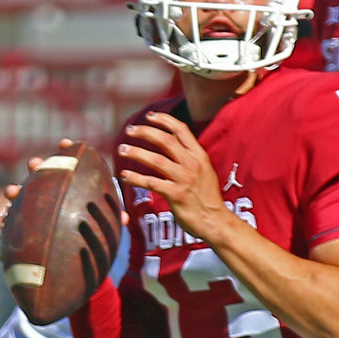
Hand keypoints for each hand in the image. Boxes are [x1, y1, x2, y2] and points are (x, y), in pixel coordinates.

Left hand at [118, 111, 226, 239]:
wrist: (215, 221)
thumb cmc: (206, 197)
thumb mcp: (204, 170)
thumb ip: (189, 156)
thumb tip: (172, 141)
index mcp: (199, 155)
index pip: (181, 130)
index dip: (164, 120)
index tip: (149, 116)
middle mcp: (192, 164)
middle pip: (166, 140)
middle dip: (145, 132)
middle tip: (130, 130)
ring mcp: (184, 179)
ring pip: (156, 160)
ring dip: (136, 153)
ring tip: (122, 149)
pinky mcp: (176, 195)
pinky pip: (152, 183)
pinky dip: (136, 178)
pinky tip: (125, 175)